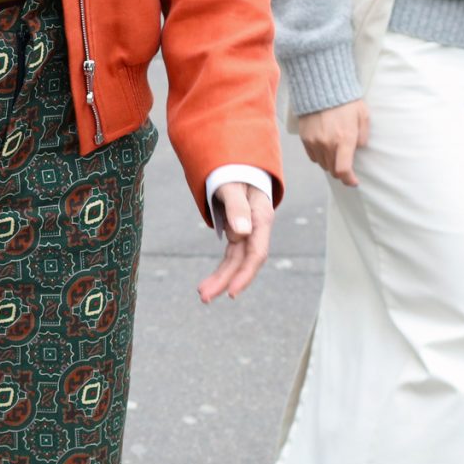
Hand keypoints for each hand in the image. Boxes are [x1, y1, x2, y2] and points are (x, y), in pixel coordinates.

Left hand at [200, 183, 275, 303]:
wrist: (239, 166)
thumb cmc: (236, 172)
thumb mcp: (233, 185)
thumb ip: (237, 206)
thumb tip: (241, 233)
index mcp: (260, 218)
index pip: (256, 253)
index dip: (245, 274)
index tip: (232, 292)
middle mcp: (256, 229)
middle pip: (244, 262)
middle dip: (226, 281)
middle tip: (205, 298)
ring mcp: (248, 233)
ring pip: (235, 261)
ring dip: (220, 279)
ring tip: (203, 295)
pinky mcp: (238, 234)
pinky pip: (230, 256)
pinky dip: (221, 269)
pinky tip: (209, 283)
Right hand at [297, 100, 368, 187]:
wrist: (321, 88)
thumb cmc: (346, 101)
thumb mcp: (363, 115)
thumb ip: (363, 136)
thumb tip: (358, 149)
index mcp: (344, 139)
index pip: (343, 170)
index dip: (349, 180)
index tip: (354, 182)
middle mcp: (327, 144)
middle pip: (332, 170)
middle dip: (341, 171)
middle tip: (346, 165)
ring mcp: (314, 142)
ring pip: (323, 164)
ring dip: (330, 163)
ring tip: (336, 154)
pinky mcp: (305, 139)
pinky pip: (313, 156)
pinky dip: (320, 156)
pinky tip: (325, 148)